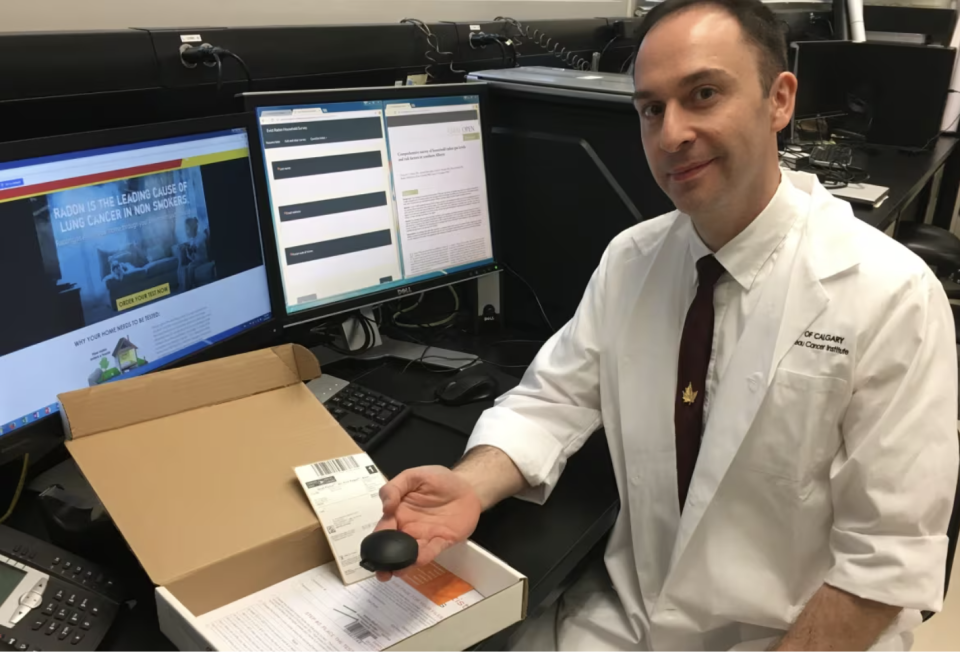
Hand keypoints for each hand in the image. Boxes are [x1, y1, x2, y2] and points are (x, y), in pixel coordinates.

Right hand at [373, 465, 481, 580]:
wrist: (467, 486)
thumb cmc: (438, 480)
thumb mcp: (413, 476)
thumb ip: (395, 488)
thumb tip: (385, 508)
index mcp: (398, 513)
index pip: (383, 529)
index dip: (377, 539)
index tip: (372, 549)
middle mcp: (408, 528)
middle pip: (393, 547)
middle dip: (385, 561)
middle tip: (380, 572)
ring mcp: (425, 536)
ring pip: (411, 554)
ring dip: (403, 564)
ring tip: (396, 572)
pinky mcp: (442, 541)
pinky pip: (431, 551)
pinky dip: (423, 557)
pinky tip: (417, 560)